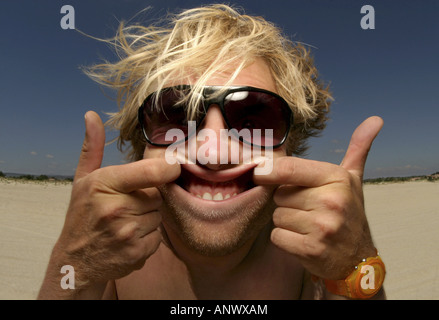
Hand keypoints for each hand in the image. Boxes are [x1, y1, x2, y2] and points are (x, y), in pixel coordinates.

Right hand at [54, 111, 179, 287]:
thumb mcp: (82, 179)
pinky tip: (129, 237)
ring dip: (148, 218)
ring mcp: (127, 232)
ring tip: (125, 222)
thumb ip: (92, 147)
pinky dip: (148, 237)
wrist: (75, 261)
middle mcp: (116, 208)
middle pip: (158, 195)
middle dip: (148, 198)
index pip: (152, 171)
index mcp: (104, 184)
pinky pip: (158, 237)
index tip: (171, 167)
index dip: (169, 168)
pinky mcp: (137, 252)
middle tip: (127, 204)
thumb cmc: (81, 215)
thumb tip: (92, 115)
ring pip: (159, 216)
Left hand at [254, 116, 383, 279]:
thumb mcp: (353, 179)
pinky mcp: (311, 249)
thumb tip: (375, 120)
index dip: (268, 170)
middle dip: (287, 201)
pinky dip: (285, 239)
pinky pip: (277, 236)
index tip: (259, 173)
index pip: (290, 168)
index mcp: (337, 179)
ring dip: (286, 221)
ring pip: (277, 216)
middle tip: (307, 208)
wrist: (358, 258)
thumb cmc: (348, 213)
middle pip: (280, 194)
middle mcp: (332, 201)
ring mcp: (323, 227)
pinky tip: (303, 240)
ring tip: (307, 224)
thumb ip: (358, 149)